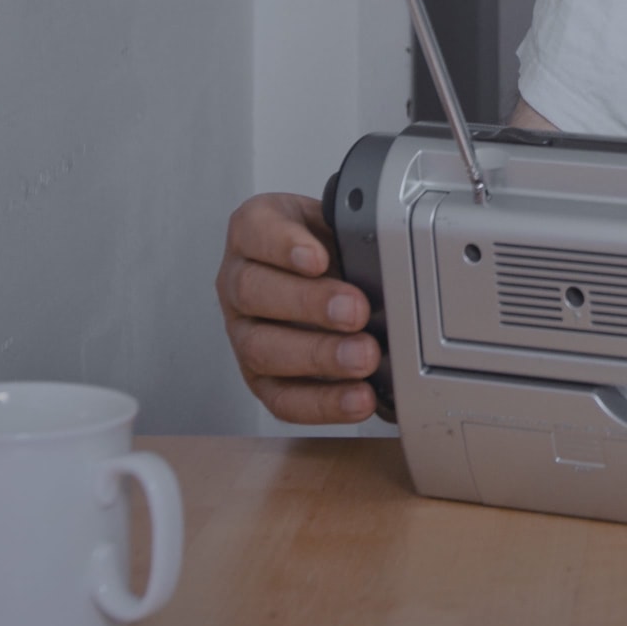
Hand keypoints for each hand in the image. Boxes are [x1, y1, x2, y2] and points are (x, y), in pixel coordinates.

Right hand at [215, 193, 382, 422]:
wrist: (325, 274)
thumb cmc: (327, 245)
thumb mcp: (337, 223)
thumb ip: (352, 234)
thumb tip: (388, 260)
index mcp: (253, 232)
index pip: (255, 232)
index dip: (284, 246)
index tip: (317, 258)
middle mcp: (239, 281)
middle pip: (254, 293)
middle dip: (309, 305)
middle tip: (355, 311)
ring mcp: (244, 332)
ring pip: (261, 349)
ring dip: (318, 357)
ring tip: (363, 358)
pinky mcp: (261, 377)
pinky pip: (280, 397)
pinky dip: (321, 401)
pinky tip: (357, 397)